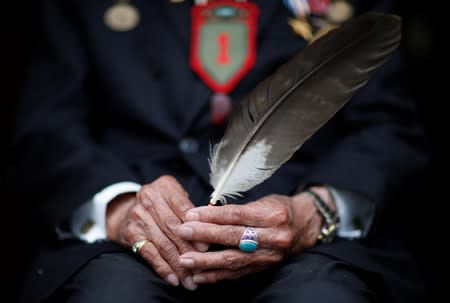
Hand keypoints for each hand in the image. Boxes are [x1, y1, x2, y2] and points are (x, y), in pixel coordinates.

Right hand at [106, 175, 204, 289]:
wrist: (127, 210)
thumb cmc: (162, 206)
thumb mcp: (176, 199)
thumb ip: (193, 211)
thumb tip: (213, 231)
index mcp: (166, 186)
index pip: (184, 209)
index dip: (196, 229)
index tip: (206, 247)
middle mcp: (150, 198)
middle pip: (173, 228)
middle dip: (189, 249)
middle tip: (201, 266)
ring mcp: (138, 215)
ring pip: (163, 243)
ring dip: (178, 264)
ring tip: (190, 279)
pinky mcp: (130, 232)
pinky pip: (149, 252)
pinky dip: (162, 267)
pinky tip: (173, 278)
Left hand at [177, 189, 332, 283]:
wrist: (304, 226)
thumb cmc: (279, 209)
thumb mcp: (263, 201)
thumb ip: (236, 210)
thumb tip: (204, 214)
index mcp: (273, 215)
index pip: (237, 215)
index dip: (212, 215)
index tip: (191, 214)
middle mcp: (275, 237)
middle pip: (234, 237)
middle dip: (205, 235)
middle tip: (182, 232)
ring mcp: (270, 256)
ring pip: (234, 260)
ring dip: (206, 261)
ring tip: (185, 260)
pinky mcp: (264, 268)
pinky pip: (237, 274)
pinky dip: (216, 276)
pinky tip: (200, 276)